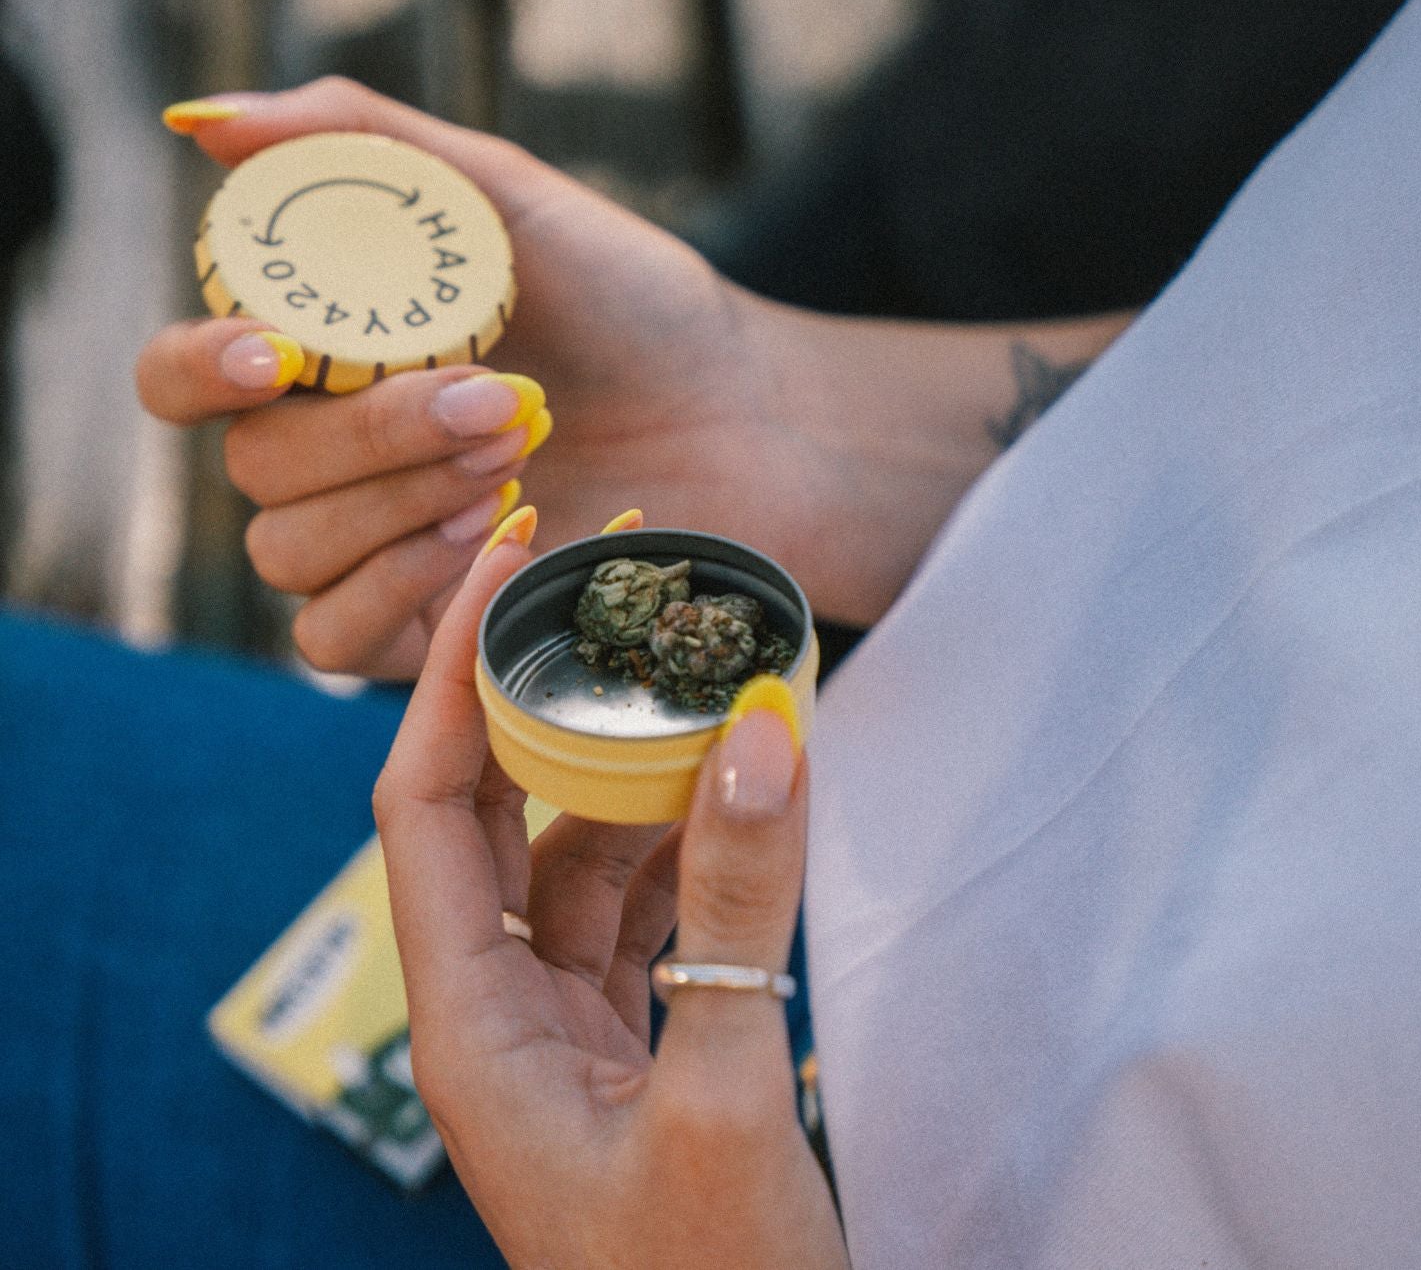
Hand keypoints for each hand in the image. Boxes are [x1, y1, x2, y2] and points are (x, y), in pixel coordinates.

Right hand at [140, 78, 1131, 677]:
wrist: (745, 421)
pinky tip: (494, 539)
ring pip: (286, 551)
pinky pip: (331, 635)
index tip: (276, 354)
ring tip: (517, 458)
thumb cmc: (638, 305)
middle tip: (501, 400)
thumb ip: (366, 148)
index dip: (200, 368)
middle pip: (255, 468)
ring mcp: (376, 545)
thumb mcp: (512, 198)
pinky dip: (396, 588)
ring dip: (394, 505)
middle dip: (371, 434)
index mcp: (331, 357)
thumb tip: (204, 118)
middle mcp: (334, 454)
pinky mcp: (422, 627)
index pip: (185, 376)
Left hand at [372, 520, 847, 1269]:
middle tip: (604, 585)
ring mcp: (564, 1024)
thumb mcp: (725, 1095)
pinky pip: (637, 907)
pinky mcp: (631, 1041)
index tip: (506, 563)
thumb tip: (761, 736)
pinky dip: (680, 841)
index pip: (422, 802)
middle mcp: (496, 1009)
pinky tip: (731, 793)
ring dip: (628, 766)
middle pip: (493, 809)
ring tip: (686, 677)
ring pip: (576, 853)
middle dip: (540, 693)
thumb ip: (736, 912)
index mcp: (469, 1024)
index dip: (449, 673)